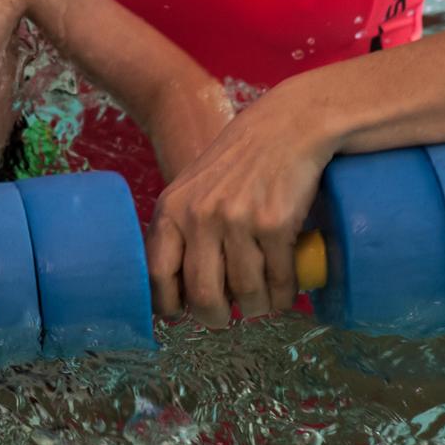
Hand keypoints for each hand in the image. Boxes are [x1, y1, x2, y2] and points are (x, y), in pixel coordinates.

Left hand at [145, 84, 334, 327]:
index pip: (157, 274)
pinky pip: (279, 280)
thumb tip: (182, 291)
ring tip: (262, 301)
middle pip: (203, 295)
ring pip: (246, 294)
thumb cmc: (240, 162)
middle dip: (216, 317)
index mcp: (172, 210)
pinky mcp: (274, 224)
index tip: (182, 314)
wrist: (287, 127)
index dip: (169, 305)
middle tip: (228, 316)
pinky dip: (285, 294)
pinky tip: (285, 290)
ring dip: (258, 307)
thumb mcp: (195, 189)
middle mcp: (200, 217)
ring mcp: (237, 221)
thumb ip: (184, 228)